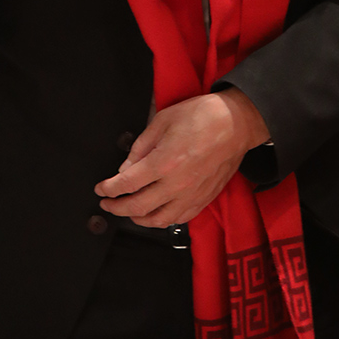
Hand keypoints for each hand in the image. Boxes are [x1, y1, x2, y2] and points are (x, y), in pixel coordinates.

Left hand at [94, 89, 269, 226]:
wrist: (237, 122)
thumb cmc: (203, 117)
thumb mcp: (163, 121)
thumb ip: (141, 147)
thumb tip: (126, 167)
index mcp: (164, 162)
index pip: (126, 184)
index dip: (108, 188)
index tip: (101, 188)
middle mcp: (177, 184)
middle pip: (137, 207)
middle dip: (116, 207)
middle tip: (108, 203)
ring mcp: (191, 195)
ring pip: (157, 220)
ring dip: (137, 219)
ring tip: (128, 212)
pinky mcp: (204, 199)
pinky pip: (178, 219)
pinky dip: (162, 220)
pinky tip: (154, 214)